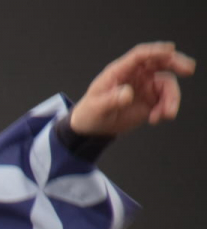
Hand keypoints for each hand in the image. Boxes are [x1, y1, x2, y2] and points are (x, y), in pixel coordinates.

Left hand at [69, 42, 194, 136]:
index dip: (155, 50)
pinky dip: (165, 109)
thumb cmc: (90, 112)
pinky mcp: (151, 101)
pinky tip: (156, 119)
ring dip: (171, 98)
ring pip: (167, 84)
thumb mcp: (97, 107)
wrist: (93, 128)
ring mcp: (146, 87)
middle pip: (160, 62)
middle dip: (176, 63)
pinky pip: (165, 101)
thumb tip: (128, 94)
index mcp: (120, 71)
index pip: (140, 55)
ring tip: (166, 114)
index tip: (170, 50)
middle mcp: (136, 75)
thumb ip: (111, 100)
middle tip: (188, 69)